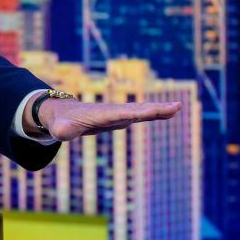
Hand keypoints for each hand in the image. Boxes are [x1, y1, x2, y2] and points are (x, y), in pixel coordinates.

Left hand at [30, 96, 181, 141]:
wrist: (63, 114)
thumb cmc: (62, 123)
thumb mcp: (60, 129)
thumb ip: (63, 130)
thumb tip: (64, 133)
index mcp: (101, 114)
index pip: (122, 113)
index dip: (137, 113)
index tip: (153, 111)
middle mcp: (113, 112)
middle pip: (137, 110)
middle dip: (155, 109)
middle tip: (176, 106)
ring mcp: (119, 114)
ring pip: (142, 111)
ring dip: (160, 110)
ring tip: (178, 107)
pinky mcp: (121, 118)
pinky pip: (141, 116)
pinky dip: (155, 114)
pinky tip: (169, 113)